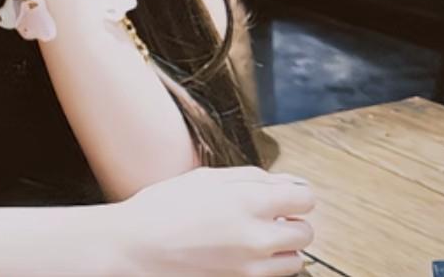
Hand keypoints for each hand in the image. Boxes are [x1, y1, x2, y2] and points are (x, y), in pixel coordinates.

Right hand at [111, 166, 314, 275]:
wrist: (137, 247)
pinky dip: (269, 264)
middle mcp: (257, 238)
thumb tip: (291, 182)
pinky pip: (274, 276)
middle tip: (267, 212)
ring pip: (296, 259)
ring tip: (255, 233)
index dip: (296, 193)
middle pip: (305, 232)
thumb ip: (253, 178)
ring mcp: (251, 268)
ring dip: (283, 245)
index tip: (284, 193)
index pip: (305, 199)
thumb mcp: (207, 177)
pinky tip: (243, 250)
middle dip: (292, 220)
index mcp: (249, 202)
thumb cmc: (166, 205)